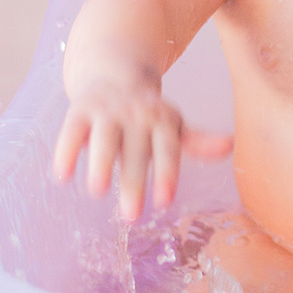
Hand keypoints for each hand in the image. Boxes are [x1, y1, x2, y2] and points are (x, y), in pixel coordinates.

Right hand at [52, 74, 231, 221]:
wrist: (112, 75)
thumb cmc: (147, 115)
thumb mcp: (173, 127)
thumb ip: (197, 142)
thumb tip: (230, 146)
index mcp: (162, 119)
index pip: (167, 148)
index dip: (167, 173)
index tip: (164, 202)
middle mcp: (135, 113)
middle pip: (135, 150)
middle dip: (133, 182)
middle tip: (131, 217)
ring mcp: (106, 111)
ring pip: (104, 139)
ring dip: (101, 163)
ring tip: (98, 191)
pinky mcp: (79, 111)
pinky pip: (71, 132)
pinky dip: (66, 152)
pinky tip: (62, 176)